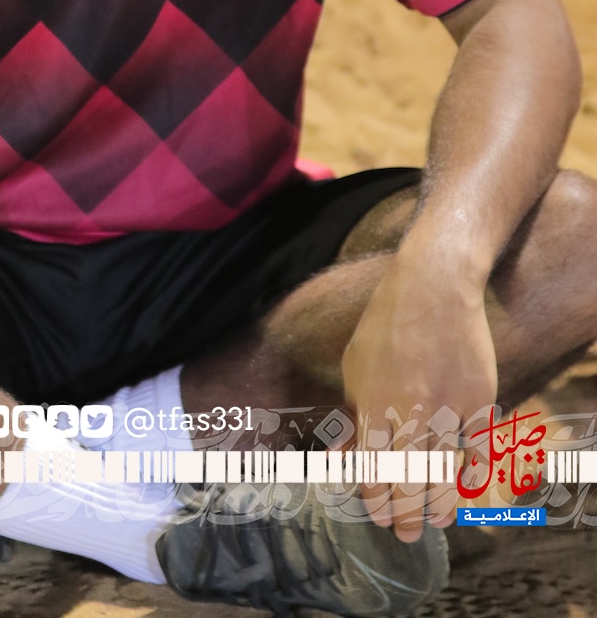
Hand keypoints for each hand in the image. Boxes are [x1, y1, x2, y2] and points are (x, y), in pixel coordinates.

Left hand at [341, 254, 497, 539]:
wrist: (434, 286)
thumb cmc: (386, 324)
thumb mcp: (355, 365)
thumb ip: (352, 414)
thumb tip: (341, 456)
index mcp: (375, 404)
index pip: (373, 470)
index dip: (376, 500)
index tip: (379, 516)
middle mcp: (412, 412)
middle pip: (409, 481)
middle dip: (407, 514)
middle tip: (407, 533)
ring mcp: (449, 408)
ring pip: (445, 473)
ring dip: (440, 503)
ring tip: (436, 520)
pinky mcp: (479, 401)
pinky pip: (479, 448)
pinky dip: (474, 470)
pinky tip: (467, 484)